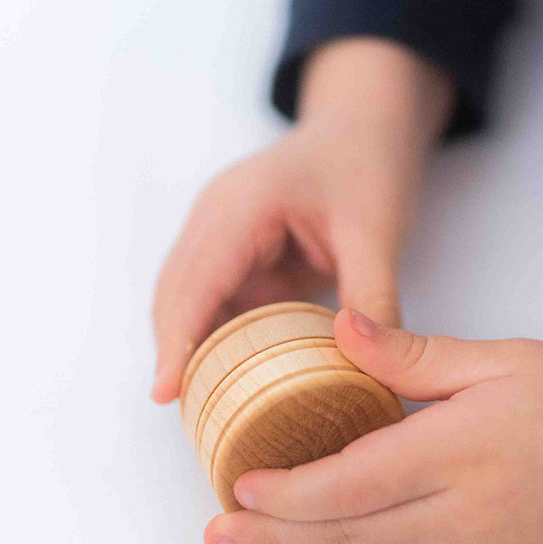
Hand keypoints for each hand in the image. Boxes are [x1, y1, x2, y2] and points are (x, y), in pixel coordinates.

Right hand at [150, 38, 451, 403]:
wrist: (365, 126)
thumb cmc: (367, 163)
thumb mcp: (377, 229)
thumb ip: (373, 294)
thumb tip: (368, 365)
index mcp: (241, 205)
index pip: (196, 281)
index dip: (178, 338)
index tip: (165, 390)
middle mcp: (215, 219)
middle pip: (176, 296)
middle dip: (175, 353)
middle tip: (187, 417)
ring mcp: (219, 237)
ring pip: (188, 303)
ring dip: (191, 350)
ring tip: (202, 411)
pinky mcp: (234, 255)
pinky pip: (215, 304)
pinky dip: (217, 340)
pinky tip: (229, 380)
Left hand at [204, 309, 542, 543]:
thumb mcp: (507, 359)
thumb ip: (419, 354)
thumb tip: (341, 330)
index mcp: (454, 451)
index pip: (349, 480)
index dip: (285, 488)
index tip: (237, 479)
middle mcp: (453, 514)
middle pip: (341, 534)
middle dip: (270, 537)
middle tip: (212, 535)